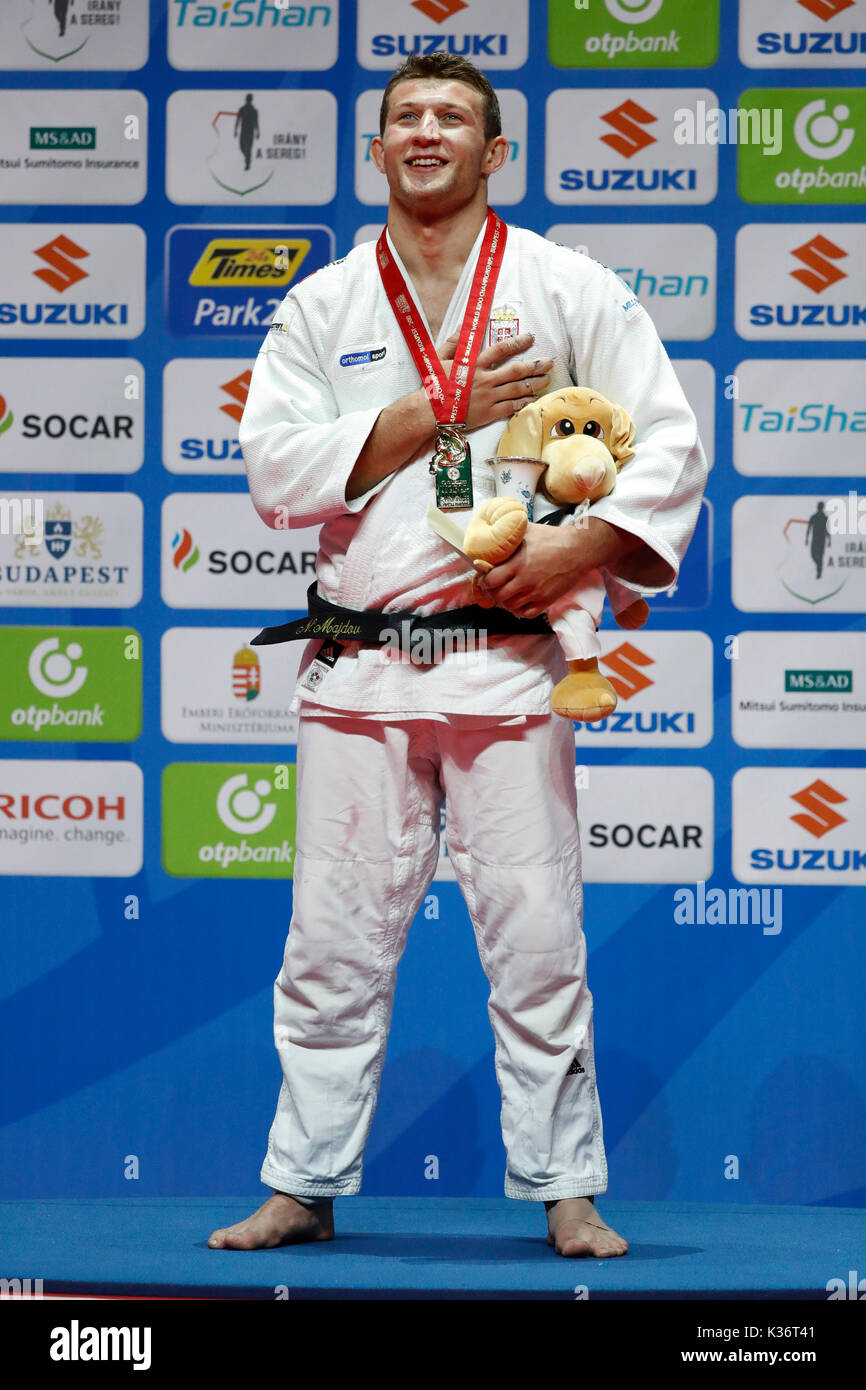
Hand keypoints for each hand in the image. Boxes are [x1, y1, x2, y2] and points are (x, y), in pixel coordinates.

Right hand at [437, 331, 552, 431]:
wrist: (428, 412)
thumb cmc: (433, 385)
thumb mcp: (439, 358)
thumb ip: (454, 342)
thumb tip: (463, 326)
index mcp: (474, 364)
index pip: (501, 349)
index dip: (518, 342)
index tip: (530, 338)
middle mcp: (484, 379)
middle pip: (516, 370)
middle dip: (535, 365)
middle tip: (549, 362)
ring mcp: (488, 397)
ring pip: (517, 389)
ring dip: (534, 384)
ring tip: (546, 380)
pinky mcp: (488, 413)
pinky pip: (511, 407)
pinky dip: (523, 403)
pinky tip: (533, 399)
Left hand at [475, 524, 579, 617]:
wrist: (577, 549)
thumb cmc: (552, 538)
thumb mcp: (527, 531)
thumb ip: (508, 536)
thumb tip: (491, 535)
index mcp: (518, 563)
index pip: (491, 580)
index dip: (485, 581)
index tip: (486, 578)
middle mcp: (525, 580)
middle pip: (498, 596)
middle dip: (492, 593)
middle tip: (493, 589)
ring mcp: (536, 592)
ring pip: (510, 607)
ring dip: (504, 602)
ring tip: (505, 595)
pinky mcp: (546, 600)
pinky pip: (526, 614)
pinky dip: (519, 611)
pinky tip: (518, 602)